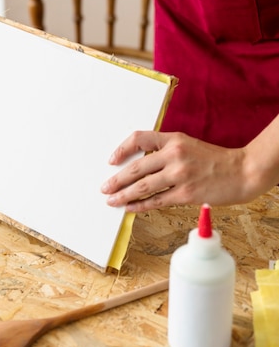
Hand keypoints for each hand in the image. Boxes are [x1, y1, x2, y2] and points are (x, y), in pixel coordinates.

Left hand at [100, 130, 255, 211]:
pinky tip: (130, 208)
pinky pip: (156, 201)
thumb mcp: (189, 145)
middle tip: (105, 188)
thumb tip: (141, 166)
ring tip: (112, 200)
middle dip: (117, 179)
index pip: (140, 138)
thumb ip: (166, 151)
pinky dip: (140, 206)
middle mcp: (175, 154)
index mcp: (174, 139)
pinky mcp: (186, 194)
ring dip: (124, 195)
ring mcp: (180, 175)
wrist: (241, 172)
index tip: (112, 160)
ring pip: (143, 186)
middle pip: (136, 167)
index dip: (122, 149)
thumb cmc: (214, 160)